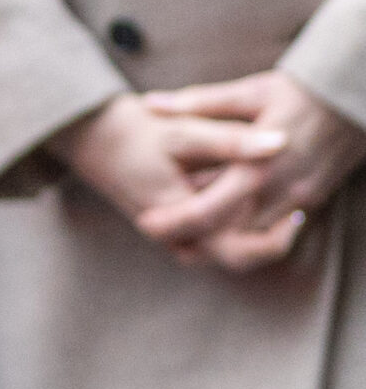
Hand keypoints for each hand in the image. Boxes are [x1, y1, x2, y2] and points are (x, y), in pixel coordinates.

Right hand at [51, 89, 287, 261]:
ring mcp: (169, 236)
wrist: (92, 136)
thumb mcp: (184, 131)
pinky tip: (252, 208)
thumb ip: (231, 141)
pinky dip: (235, 233)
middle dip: (268, 242)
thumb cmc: (135, 131)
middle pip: (233, 258)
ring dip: (254, 241)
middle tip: (296, 214)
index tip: (296, 202)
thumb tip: (280, 143)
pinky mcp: (171, 231)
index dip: (272, 225)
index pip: (234, 241)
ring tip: (280, 213)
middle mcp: (171, 235)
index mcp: (175, 215)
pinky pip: (211, 246)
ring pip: (222, 256)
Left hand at [133, 71, 365, 271]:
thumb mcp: (250, 92)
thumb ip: (198, 102)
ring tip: (186, 226)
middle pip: (228, 236)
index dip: (174, 221)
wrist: (357, 99)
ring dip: (219, 236)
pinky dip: (245, 233)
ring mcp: (299, 202)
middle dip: (193, 237)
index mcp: (257, 166)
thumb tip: (149, 103)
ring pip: (251, 241)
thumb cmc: (300, 92)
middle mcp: (280, 192)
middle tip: (160, 229)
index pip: (209, 210)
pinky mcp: (312, 204)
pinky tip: (222, 219)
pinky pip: (273, 233)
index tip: (145, 221)